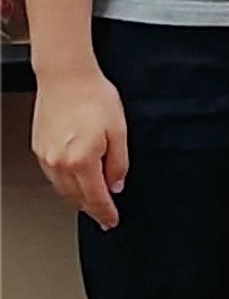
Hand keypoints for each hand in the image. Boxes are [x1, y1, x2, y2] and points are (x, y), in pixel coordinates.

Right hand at [31, 66, 128, 227]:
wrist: (66, 77)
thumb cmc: (93, 97)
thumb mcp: (119, 130)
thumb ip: (119, 163)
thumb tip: (116, 184)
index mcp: (82, 160)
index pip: (96, 197)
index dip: (105, 212)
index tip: (111, 221)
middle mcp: (59, 162)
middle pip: (76, 197)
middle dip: (92, 209)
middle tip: (104, 216)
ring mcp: (46, 157)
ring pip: (62, 189)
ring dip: (77, 198)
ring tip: (92, 202)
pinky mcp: (39, 149)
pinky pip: (53, 176)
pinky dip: (66, 184)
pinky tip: (75, 181)